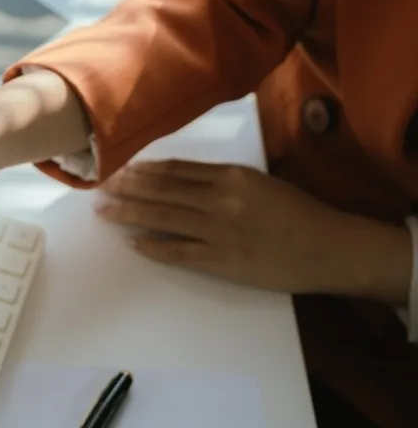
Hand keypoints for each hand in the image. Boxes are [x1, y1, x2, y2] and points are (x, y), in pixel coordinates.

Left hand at [95, 159, 411, 303]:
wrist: (329, 248)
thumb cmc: (297, 213)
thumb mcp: (260, 182)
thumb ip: (221, 178)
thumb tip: (179, 177)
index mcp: (230, 175)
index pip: (174, 169)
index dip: (142, 169)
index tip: (118, 168)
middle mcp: (220, 198)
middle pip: (160, 190)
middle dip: (125, 188)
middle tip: (98, 187)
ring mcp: (219, 230)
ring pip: (162, 217)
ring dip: (129, 213)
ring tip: (104, 210)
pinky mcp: (222, 259)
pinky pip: (178, 251)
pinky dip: (153, 246)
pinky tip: (133, 242)